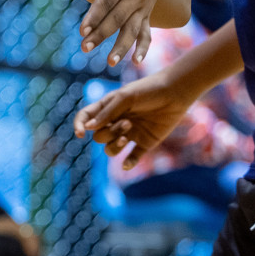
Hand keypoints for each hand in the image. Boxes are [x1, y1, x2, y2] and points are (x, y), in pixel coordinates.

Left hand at [73, 0, 181, 66]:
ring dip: (122, 47)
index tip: (82, 31)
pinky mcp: (149, 9)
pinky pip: (148, 31)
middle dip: (101, 35)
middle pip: (117, 18)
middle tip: (85, 48)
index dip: (94, 16)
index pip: (107, 1)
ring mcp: (145, 3)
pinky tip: (137, 62)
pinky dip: (144, 47)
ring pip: (133, 29)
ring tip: (110, 62)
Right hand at [75, 71, 195, 169]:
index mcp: (108, 108)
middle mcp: (116, 122)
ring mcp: (130, 134)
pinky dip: (128, 162)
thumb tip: (88, 128)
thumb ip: (107, 112)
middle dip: (109, 132)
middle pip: (100, 136)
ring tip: (128, 136)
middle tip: (127, 122)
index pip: (86, 118)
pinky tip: (127, 165)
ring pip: (111, 149)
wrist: (175, 93)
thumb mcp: (125, 97)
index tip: (80, 133)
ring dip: (115, 146)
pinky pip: (132, 158)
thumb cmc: (148, 90)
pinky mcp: (145, 143)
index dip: (79, 126)